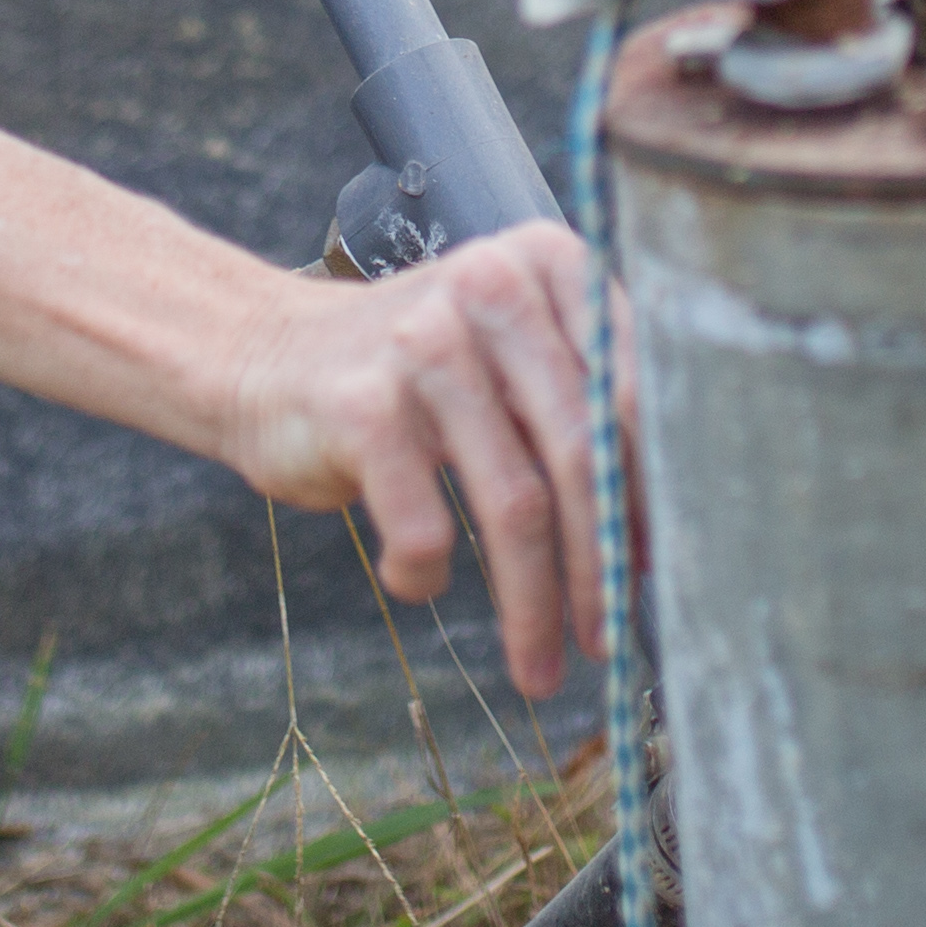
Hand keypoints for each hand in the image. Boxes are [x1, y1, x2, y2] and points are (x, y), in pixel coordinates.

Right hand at [218, 220, 609, 699]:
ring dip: (532, 605)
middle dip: (600, 566)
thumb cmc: (415, 376)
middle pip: (578, 455)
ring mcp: (423, 344)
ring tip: (540, 663)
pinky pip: (425, 529)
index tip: (656, 569)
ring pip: (514, 505)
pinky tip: (418, 580)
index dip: (650, 493)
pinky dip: (426, 576)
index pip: (631, 393)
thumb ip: (582, 410)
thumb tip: (662, 532)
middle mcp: (490, 286)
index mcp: (548, 263)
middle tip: (607, 640)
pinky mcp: (360, 405)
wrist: (262, 354)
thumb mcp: (506, 359)